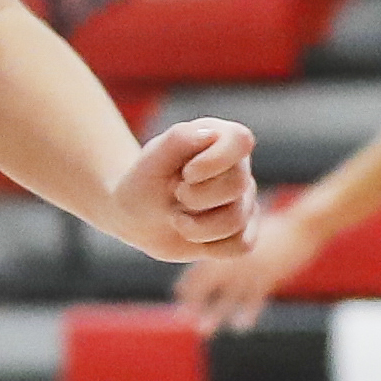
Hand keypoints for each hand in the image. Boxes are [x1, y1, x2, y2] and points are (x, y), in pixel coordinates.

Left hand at [105, 119, 256, 265]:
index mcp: (218, 137)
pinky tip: (191, 235)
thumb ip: (179, 139)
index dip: (215, 161)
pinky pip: (241, 246)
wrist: (136, 217)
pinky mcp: (243, 232)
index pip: (240, 140)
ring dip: (196, 226)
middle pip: (237, 185)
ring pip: (236, 221)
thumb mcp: (152, 160)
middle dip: (197, 197)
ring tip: (176, 218)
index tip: (187, 173)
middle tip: (175, 195)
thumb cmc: (144, 183)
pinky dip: (209, 246)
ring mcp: (244, 201)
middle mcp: (238, 167)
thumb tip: (210, 134)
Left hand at [175, 204, 319, 332]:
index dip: (188, 283)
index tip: (178, 296)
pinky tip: (241, 326)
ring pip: (229, 295)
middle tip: (182, 317)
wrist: (300, 226)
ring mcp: (251, 268)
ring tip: (204, 329)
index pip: (200, 267)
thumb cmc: (273, 227)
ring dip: (216, 313)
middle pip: (208, 283)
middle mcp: (233, 257)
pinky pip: (255, 298)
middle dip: (195, 301)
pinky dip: (248, 312)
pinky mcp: (270, 276)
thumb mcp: (247, 233)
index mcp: (225, 245)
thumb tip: (213, 251)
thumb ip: (230, 244)